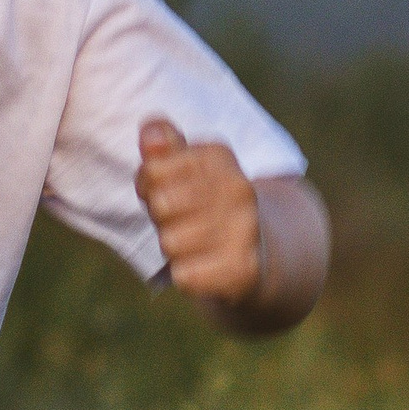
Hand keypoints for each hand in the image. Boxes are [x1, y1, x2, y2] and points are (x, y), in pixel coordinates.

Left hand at [135, 119, 263, 304]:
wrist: (260, 253)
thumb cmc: (206, 205)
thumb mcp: (185, 170)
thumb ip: (163, 149)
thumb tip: (149, 133)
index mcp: (219, 156)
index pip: (153, 169)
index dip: (149, 184)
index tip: (168, 190)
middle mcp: (238, 189)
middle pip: (161, 204)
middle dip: (161, 217)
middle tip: (182, 220)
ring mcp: (244, 229)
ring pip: (170, 242)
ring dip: (175, 248)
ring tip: (195, 244)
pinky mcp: (242, 270)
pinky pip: (184, 275)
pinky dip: (187, 276)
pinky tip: (205, 267)